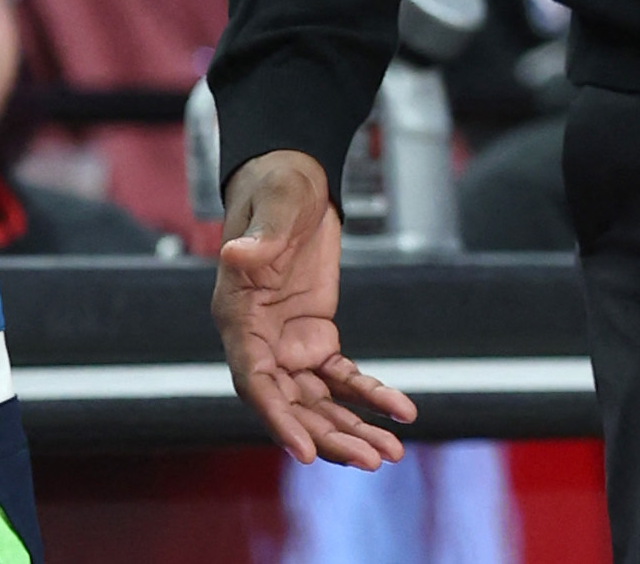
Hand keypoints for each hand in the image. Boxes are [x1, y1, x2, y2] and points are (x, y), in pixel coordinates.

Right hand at [215, 151, 418, 466]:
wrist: (296, 179)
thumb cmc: (277, 188)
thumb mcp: (274, 206)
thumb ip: (260, 238)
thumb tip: (238, 254)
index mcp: (237, 318)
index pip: (254, 382)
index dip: (279, 420)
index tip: (305, 453)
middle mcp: (258, 342)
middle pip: (291, 405)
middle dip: (329, 436)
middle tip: (371, 460)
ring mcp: (288, 345)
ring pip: (318, 402)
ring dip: (352, 428)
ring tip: (390, 454)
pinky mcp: (316, 338)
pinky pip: (343, 378)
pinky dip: (370, 396)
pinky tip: (402, 412)